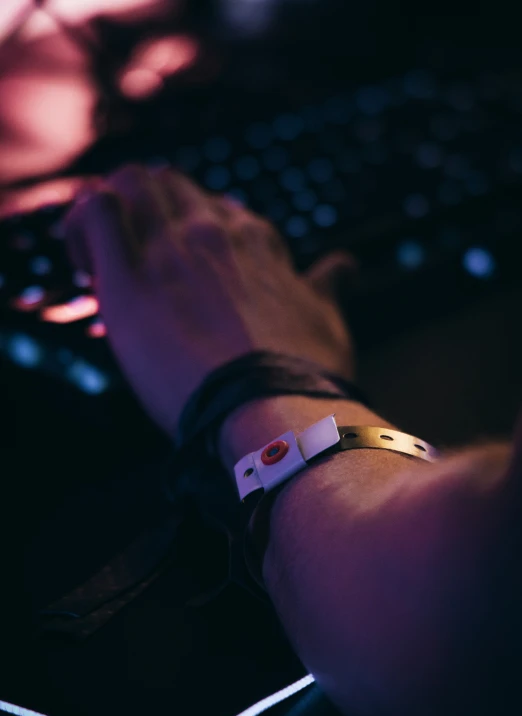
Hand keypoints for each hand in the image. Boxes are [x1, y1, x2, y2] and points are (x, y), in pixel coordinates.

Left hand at [65, 164, 355, 436]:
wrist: (276, 411)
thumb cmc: (305, 375)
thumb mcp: (329, 320)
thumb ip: (329, 286)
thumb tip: (344, 263)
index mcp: (254, 240)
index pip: (212, 207)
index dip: (188, 229)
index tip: (178, 266)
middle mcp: (212, 233)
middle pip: (166, 184)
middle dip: (143, 210)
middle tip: (131, 257)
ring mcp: (169, 251)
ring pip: (128, 183)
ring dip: (109, 208)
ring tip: (98, 258)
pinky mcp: (129, 281)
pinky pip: (95, 213)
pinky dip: (82, 223)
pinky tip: (83, 264)